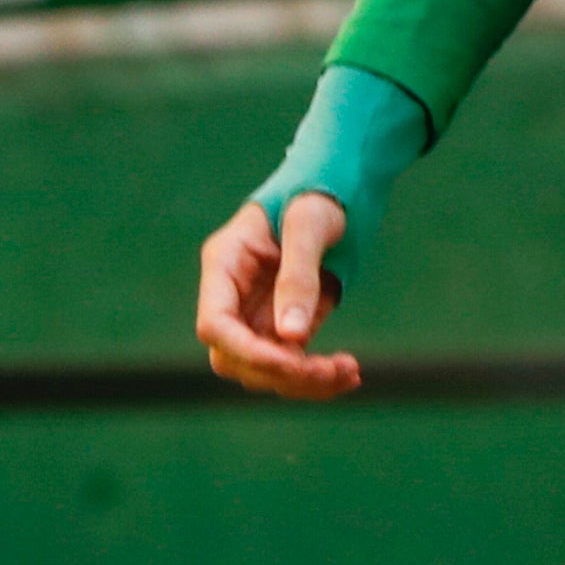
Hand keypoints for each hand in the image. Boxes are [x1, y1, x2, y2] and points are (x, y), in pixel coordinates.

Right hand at [192, 193, 365, 398]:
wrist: (342, 184)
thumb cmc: (320, 190)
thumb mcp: (311, 222)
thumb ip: (299, 275)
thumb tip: (292, 335)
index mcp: (225, 263)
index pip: (215, 324)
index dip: (246, 351)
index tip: (291, 361)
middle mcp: (235, 294)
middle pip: (236, 357)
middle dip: (280, 371)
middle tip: (330, 370)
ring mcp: (258, 312)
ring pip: (264, 368)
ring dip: (302, 381)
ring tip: (348, 374)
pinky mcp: (285, 323)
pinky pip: (292, 362)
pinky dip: (317, 376)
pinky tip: (349, 376)